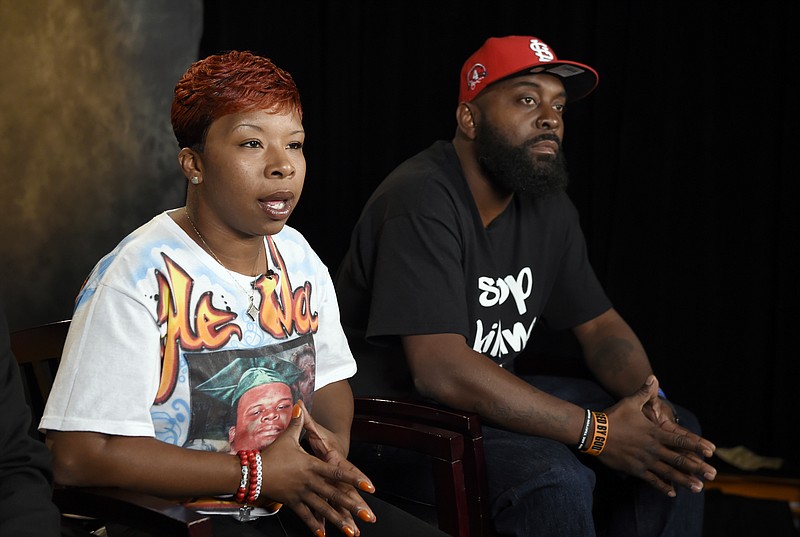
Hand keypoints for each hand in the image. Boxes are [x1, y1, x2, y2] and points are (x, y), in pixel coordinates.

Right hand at [259, 402, 375, 536]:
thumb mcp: (287, 437)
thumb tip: (300, 405)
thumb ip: (297, 422)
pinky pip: (305, 515)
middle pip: (335, 495)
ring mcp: (301, 494)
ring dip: (338, 520)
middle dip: (352, 505)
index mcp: (312, 466)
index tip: (368, 486)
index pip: (337, 473)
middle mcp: (310, 482)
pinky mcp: (293, 502)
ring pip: (323, 509)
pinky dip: (314, 525)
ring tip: (351, 531)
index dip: (354, 479)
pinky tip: (323, 534)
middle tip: (367, 515)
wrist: (252, 472)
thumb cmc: (272, 455)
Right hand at [600, 375, 716, 496]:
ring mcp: (644, 461)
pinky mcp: (635, 469)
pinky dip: (663, 486)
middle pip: (679, 459)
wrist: (594, 433)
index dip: (697, 445)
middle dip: (697, 467)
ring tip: (699, 488)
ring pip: (669, 473)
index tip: (711, 450)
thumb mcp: (630, 402)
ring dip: (685, 480)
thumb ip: (644, 392)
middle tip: (713, 474)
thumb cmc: (613, 416)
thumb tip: (653, 377)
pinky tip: (672, 493)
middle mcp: (653, 448)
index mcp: (654, 433)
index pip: (680, 440)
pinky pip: (652, 480)